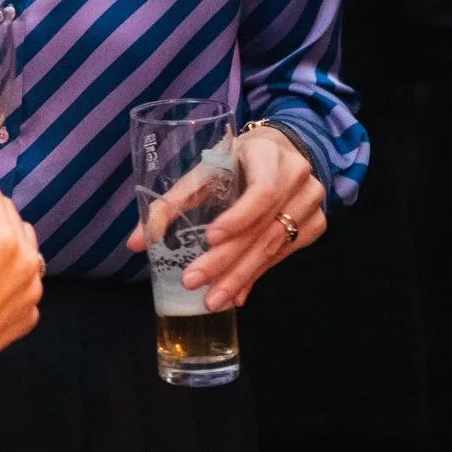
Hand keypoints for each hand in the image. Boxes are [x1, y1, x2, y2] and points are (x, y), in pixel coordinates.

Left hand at [125, 126, 323, 312]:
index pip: (263, 190)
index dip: (239, 217)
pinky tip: (237, 294)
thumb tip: (135, 243)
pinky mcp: (315, 226)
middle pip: (264, 227)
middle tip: (195, 282)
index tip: (210, 238)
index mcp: (269, 154)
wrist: (280, 153)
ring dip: (240, 276)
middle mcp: (297, 177)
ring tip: (212, 299)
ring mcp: (311, 203)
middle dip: (227, 260)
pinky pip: (283, 256)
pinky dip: (256, 276)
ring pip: (274, 247)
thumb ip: (171, 201)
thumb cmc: (236, 159)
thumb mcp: (206, 169)